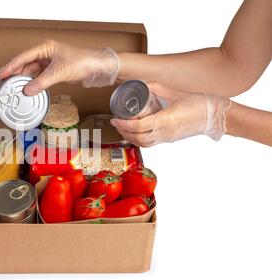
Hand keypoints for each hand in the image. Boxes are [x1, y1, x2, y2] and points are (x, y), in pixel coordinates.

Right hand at [0, 40, 119, 95]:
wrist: (96, 68)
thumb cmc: (82, 62)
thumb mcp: (59, 73)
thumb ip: (41, 82)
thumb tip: (27, 90)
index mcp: (45, 47)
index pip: (23, 57)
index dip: (11, 66)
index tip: (1, 74)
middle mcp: (46, 54)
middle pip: (25, 64)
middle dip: (15, 74)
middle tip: (4, 83)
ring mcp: (50, 63)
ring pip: (32, 72)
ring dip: (24, 80)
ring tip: (13, 88)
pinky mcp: (54, 72)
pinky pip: (39, 78)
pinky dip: (33, 84)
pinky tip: (27, 89)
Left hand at [110, 82, 231, 146]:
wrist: (215, 116)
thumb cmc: (199, 104)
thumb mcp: (176, 93)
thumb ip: (157, 88)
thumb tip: (143, 84)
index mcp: (165, 121)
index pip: (139, 127)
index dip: (124, 125)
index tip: (115, 119)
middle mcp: (165, 132)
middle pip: (138, 138)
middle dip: (124, 132)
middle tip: (115, 123)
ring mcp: (167, 138)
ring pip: (144, 144)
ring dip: (130, 138)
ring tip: (122, 129)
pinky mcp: (170, 139)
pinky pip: (151, 143)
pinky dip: (140, 140)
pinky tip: (135, 133)